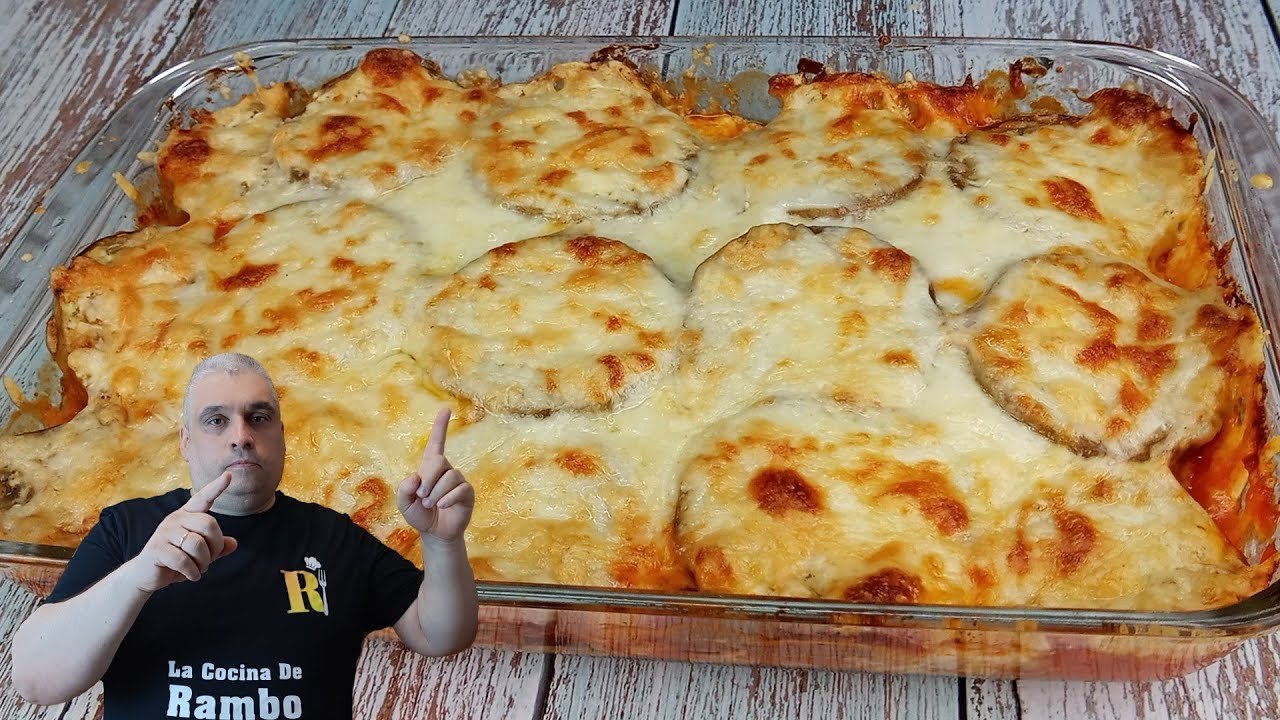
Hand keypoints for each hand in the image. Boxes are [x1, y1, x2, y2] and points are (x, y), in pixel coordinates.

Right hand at [124, 472, 238, 592]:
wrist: (147, 575)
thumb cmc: (176, 560)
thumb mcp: (200, 554)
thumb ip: (217, 548)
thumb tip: (233, 544)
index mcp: (187, 515)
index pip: (203, 498)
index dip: (216, 487)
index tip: (229, 475)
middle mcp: (176, 519)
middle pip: (209, 524)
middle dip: (215, 547)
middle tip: (210, 560)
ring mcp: (165, 532)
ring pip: (197, 544)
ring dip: (204, 562)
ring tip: (199, 568)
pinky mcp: (157, 548)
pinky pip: (183, 560)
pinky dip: (192, 572)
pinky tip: (191, 576)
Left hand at [397, 409, 473, 541]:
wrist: (435, 533)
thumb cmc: (420, 515)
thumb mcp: (404, 503)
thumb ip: (404, 490)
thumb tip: (416, 477)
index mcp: (430, 467)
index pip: (436, 443)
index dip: (440, 426)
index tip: (446, 409)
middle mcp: (446, 470)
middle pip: (439, 460)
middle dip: (428, 479)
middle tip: (422, 496)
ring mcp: (458, 480)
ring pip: (449, 477)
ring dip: (436, 493)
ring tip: (431, 505)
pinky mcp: (467, 492)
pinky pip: (460, 489)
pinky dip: (447, 499)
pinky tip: (442, 506)